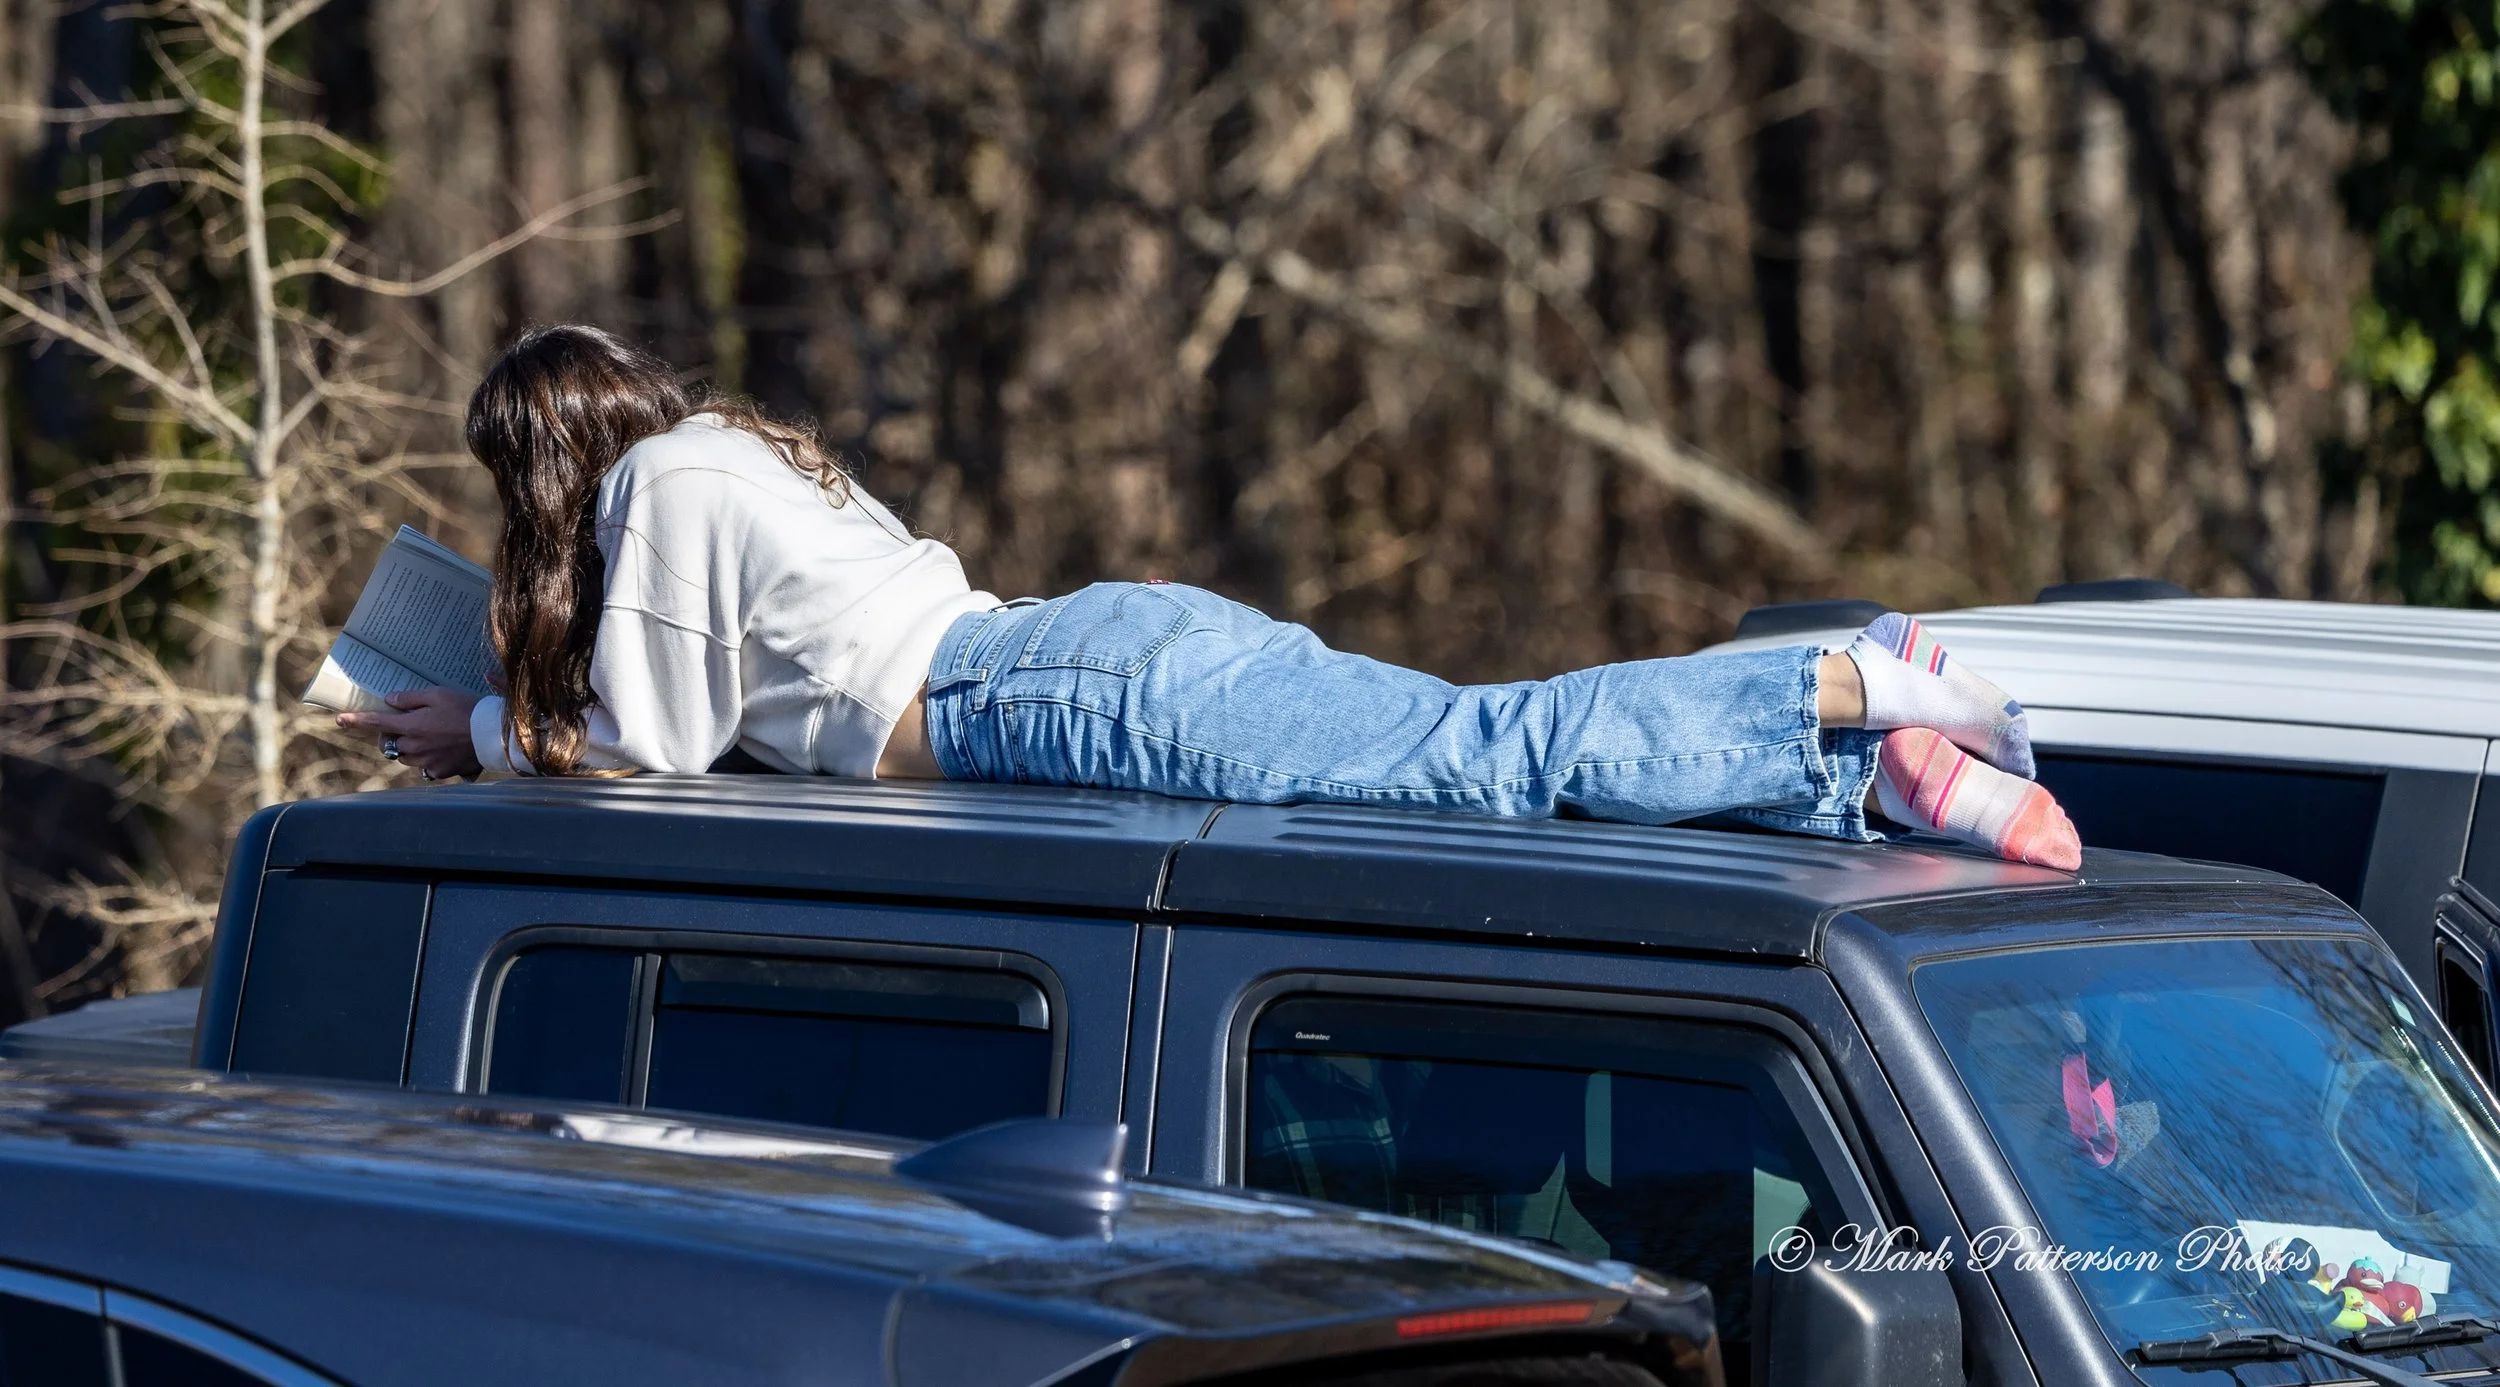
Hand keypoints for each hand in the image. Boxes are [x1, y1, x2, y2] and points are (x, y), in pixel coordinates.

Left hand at [339, 687, 483, 780]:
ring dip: (409, 749)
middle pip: (390, 745)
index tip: (339, 720)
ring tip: (428, 738)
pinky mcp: (442, 772)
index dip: (356, 721)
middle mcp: (415, 747)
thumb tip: (390, 700)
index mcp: (411, 726)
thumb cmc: (466, 709)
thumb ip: (411, 698)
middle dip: (391, 737)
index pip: (376, 723)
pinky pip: (426, 768)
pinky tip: (444, 750)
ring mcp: (427, 762)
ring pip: (406, 758)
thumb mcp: (438, 694)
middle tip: (403, 727)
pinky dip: (429, 760)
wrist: (492, 734)